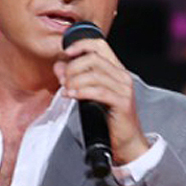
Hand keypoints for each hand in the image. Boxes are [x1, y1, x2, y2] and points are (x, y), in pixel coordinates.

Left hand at [54, 37, 149, 163]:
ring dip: (75, 80)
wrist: (127, 141)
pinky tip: (72, 95)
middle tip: (63, 80)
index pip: (99, 45)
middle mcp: (122, 75)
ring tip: (67, 90)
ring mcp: (124, 88)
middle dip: (73, 67)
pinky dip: (82, 91)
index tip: (66, 52)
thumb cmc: (109, 118)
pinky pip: (99, 91)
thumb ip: (75, 77)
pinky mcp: (122, 102)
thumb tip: (58, 66)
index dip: (81, 44)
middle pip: (93, 58)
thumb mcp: (89, 93)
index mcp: (116, 69)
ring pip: (94, 74)